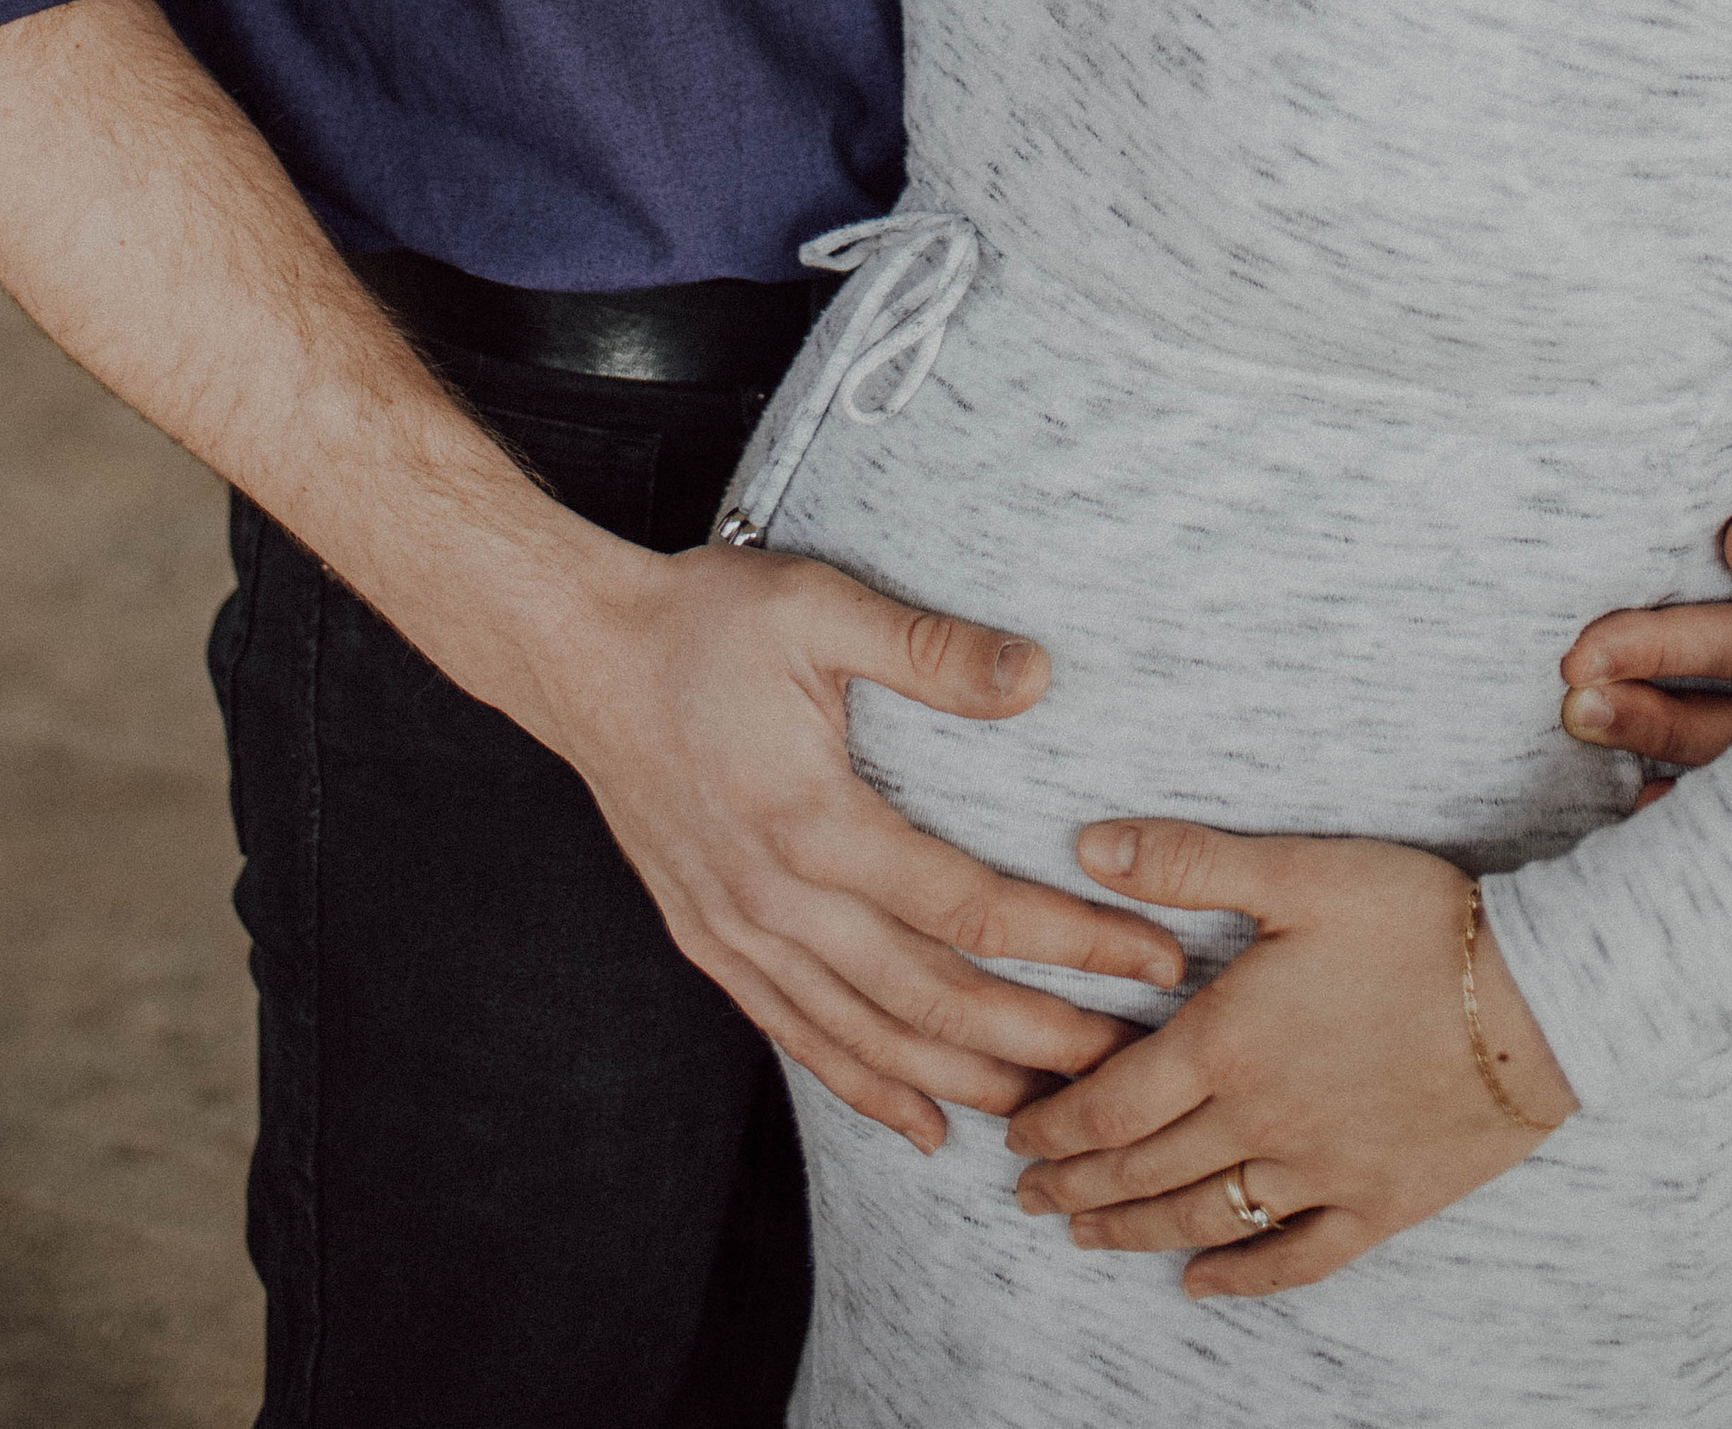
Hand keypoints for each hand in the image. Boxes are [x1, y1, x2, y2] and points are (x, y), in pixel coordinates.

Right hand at [541, 536, 1185, 1152]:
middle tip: (1131, 1061)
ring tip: (1055, 1108)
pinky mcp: (711, 942)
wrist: (577, 656)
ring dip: (966, 1081)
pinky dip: (867, 1088)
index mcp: (810, 820)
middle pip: (929, 998)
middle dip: (1040, 1039)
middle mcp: (773, 899)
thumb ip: (930, 649)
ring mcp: (736, 932)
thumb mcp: (818, 606)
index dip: (1071, 939)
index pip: (969, 907)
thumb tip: (1040, 676)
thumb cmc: (703, 622)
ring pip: (868, 1039)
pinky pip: (800, 1037)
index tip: (1153, 953)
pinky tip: (926, 1125)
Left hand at [1004, 822, 1574, 1296]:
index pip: (1109, 1100)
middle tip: (1026, 1195)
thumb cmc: (1420, 921)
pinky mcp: (1380, 1203)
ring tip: (1084, 1236)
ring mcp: (1321, 1172)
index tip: (1013, 1133)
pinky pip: (1296, 1256)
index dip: (1052, 1122)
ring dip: (1132, 1232)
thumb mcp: (1298, 871)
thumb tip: (1086, 844)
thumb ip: (1187, 860)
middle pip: (1140, 1169)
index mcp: (1228, 1041)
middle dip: (1073, 1184)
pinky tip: (1202, 1283)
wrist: (1542, 996)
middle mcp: (1260, 1121)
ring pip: (1202, 1218)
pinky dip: (1240, 1277)